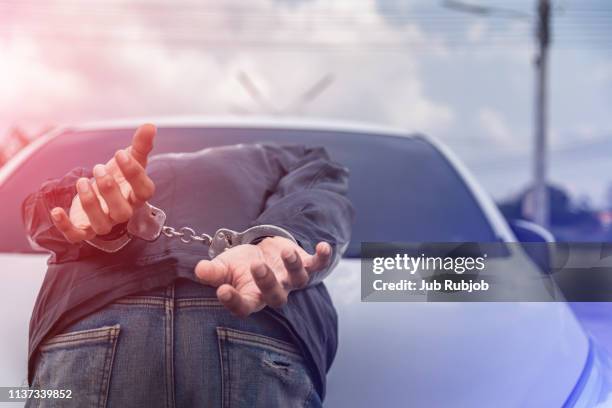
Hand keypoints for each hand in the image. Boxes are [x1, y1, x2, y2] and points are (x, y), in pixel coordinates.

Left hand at [49, 124, 156, 242]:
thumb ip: (140, 145)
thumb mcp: (129, 159)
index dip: (134, 173)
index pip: (144, 191)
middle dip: (109, 189)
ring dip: (90, 204)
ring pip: (102, 225)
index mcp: (137, 195)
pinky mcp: (85, 230)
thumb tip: (150, 126)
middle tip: (98, 167)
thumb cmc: (119, 177)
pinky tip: (56, 210)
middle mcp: (124, 212)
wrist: (102, 194)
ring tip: (82, 181)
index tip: (120, 153)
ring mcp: (105, 223)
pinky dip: (65, 226)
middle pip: (123, 212)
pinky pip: (77, 236)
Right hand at [195, 237, 331, 316]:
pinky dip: (322, 257)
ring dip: (293, 266)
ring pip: (298, 280)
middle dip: (268, 282)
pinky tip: (324, 246)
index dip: (233, 301)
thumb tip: (199, 270)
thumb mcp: (224, 266)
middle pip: (275, 297)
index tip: (221, 290)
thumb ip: (214, 271)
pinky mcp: (305, 264)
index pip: (243, 306)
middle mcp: (274, 291)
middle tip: (256, 266)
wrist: (262, 252)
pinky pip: (317, 265)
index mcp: (251, 296)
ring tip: (285, 251)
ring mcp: (291, 279)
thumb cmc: (240, 265)